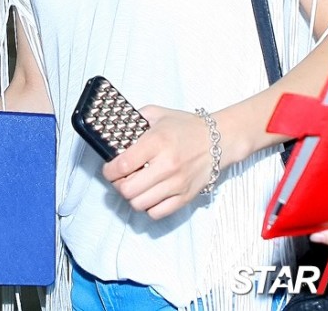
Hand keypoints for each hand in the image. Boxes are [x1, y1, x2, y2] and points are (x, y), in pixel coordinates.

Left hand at [102, 105, 214, 219]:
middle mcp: (167, 165)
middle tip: (121, 178)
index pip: (123, 165)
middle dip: (118, 185)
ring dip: (132, 196)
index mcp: (157, 141)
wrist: (219, 139)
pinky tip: (150, 194)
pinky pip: (157, 213)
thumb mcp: (158, 113)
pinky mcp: (185, 197)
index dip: (109, 170)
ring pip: (139, 204)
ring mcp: (177, 183)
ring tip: (135, 185)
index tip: (109, 168)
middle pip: (128, 189)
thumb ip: (135, 119)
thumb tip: (116, 132)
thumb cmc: (186, 126)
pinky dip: (148, 206)